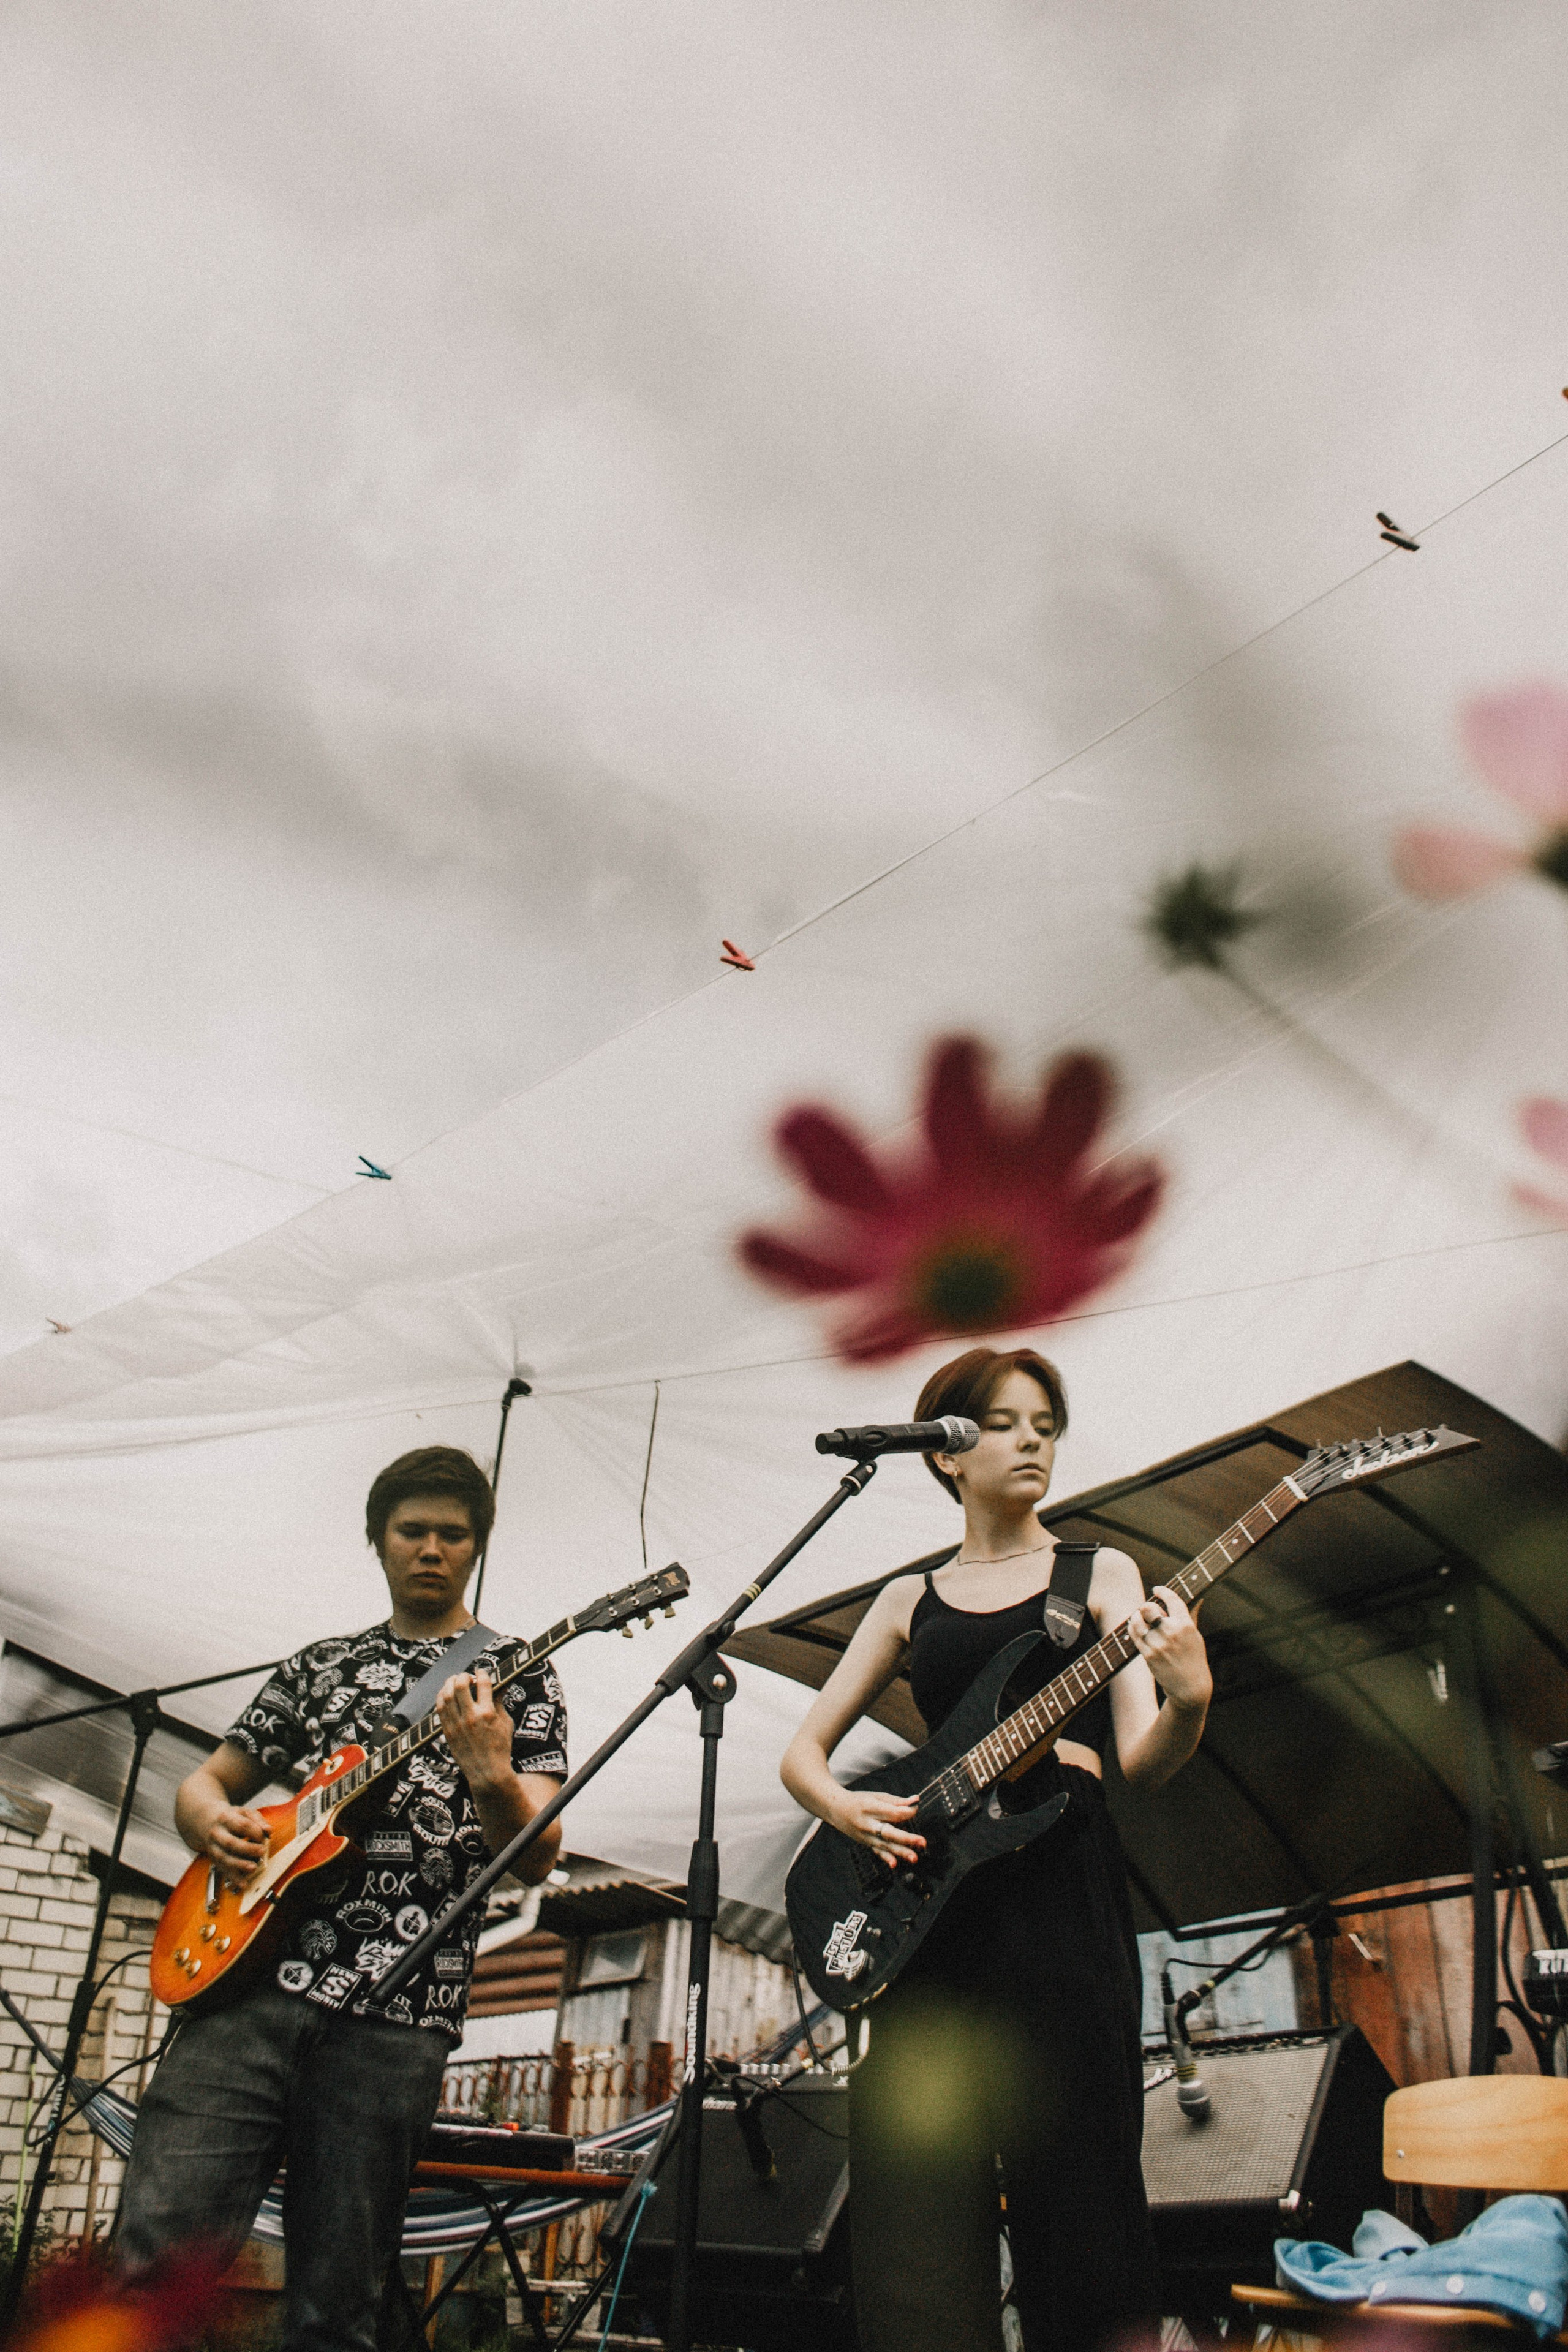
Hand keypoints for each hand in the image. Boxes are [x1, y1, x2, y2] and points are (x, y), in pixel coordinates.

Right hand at [205, 1804, 269, 1889]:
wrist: (206, 1822)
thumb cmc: (231, 1818)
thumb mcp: (244, 1813)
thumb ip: (258, 1820)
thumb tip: (268, 1830)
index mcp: (226, 1819)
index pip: (241, 1825)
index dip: (255, 1832)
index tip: (264, 1837)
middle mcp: (217, 1834)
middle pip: (230, 1843)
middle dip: (247, 1849)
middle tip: (262, 1851)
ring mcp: (213, 1848)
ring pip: (224, 1859)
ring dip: (239, 1865)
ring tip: (253, 1868)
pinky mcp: (213, 1860)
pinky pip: (222, 1870)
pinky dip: (233, 1877)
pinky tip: (243, 1883)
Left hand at [436, 1669, 515, 1793]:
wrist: (487, 1772)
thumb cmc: (500, 1748)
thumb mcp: (506, 1723)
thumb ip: (499, 1703)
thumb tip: (500, 1685)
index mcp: (487, 1714)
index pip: (482, 1683)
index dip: (482, 1673)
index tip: (482, 1672)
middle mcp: (470, 1717)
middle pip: (459, 1685)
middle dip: (463, 1676)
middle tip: (467, 1677)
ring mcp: (456, 1725)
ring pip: (446, 1695)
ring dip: (450, 1683)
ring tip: (455, 1681)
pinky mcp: (447, 1732)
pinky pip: (439, 1709)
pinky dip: (441, 1697)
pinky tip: (446, 1694)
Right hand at [829, 1790, 923, 1871]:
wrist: (836, 1809)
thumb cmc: (858, 1800)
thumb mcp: (876, 1796)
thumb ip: (896, 1801)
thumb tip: (916, 1801)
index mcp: (870, 1807)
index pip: (893, 1812)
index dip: (908, 1811)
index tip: (915, 1808)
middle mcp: (868, 1824)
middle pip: (889, 1832)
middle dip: (907, 1838)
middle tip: (922, 1842)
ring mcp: (866, 1836)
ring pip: (885, 1845)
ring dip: (901, 1852)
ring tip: (914, 1857)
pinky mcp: (866, 1843)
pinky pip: (877, 1851)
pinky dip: (886, 1858)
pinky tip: (894, 1864)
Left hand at [1127, 1586, 1211, 1712]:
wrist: (1190, 1687)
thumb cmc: (1194, 1659)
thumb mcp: (1196, 1636)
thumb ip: (1191, 1615)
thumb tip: (1198, 1597)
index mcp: (1186, 1625)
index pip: (1172, 1599)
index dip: (1162, 1591)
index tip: (1157, 1589)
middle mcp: (1171, 1632)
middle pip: (1148, 1608)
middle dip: (1146, 1607)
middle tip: (1147, 1610)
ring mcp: (1158, 1643)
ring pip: (1137, 1620)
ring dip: (1136, 1617)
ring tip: (1138, 1617)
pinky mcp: (1148, 1654)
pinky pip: (1134, 1634)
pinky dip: (1132, 1628)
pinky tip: (1135, 1627)